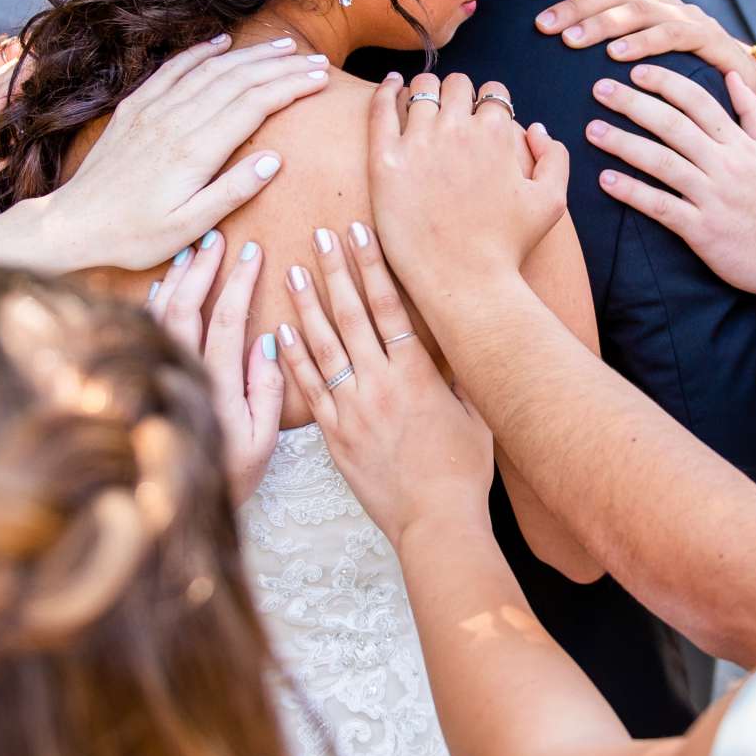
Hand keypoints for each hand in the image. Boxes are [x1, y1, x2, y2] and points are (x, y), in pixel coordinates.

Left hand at [38, 35, 331, 268]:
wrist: (74, 224)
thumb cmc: (133, 234)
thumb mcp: (187, 227)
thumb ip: (232, 192)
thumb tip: (275, 160)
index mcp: (194, 151)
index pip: (254, 105)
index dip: (291, 88)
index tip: (321, 79)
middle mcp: (175, 121)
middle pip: (238, 80)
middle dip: (281, 67)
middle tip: (317, 60)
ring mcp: (153, 110)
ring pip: (210, 70)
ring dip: (250, 55)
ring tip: (284, 47)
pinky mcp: (135, 108)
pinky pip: (173, 69)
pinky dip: (201, 52)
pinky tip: (221, 42)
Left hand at [148, 227, 281, 502]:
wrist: (171, 508)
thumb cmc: (229, 475)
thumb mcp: (263, 442)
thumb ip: (266, 391)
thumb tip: (268, 340)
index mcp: (215, 387)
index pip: (225, 319)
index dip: (239, 282)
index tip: (253, 253)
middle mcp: (180, 375)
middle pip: (186, 306)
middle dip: (204, 267)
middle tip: (219, 239)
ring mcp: (156, 376)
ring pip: (159, 314)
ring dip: (177, 278)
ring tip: (193, 251)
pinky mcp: (141, 378)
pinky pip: (142, 330)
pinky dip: (154, 301)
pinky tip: (164, 283)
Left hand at [276, 219, 493, 543]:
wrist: (435, 522)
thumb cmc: (464, 473)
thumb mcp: (476, 417)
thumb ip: (460, 378)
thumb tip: (455, 346)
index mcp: (418, 374)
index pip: (390, 306)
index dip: (373, 266)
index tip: (359, 233)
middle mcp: (380, 384)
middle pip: (352, 315)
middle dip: (336, 270)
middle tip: (319, 234)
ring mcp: (353, 409)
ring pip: (323, 345)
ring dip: (307, 304)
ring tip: (293, 269)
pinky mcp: (334, 436)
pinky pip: (308, 389)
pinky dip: (293, 358)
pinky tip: (279, 330)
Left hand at [366, 72, 568, 307]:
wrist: (465, 281)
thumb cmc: (508, 247)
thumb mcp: (552, 202)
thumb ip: (555, 157)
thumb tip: (537, 128)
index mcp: (496, 132)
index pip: (493, 92)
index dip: (490, 103)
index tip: (481, 119)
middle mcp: (457, 128)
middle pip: (457, 84)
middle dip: (459, 94)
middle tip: (452, 113)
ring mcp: (418, 141)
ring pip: (421, 90)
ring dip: (425, 93)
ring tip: (421, 106)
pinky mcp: (385, 160)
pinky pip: (381, 109)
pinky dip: (386, 90)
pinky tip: (391, 86)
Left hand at [531, 0, 755, 94]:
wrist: (752, 86)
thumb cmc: (691, 76)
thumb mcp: (649, 57)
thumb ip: (617, 46)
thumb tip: (567, 47)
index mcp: (648, 4)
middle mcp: (665, 4)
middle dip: (575, 6)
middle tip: (544, 25)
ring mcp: (688, 18)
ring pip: (638, 11)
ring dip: (601, 25)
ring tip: (571, 41)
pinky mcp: (708, 39)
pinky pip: (672, 36)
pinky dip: (643, 44)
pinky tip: (618, 56)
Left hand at [587, 65, 755, 303]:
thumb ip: (752, 112)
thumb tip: (731, 75)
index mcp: (741, 144)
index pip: (699, 101)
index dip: (665, 82)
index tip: (636, 70)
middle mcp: (726, 165)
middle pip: (673, 125)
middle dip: (634, 103)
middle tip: (599, 88)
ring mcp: (713, 197)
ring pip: (662, 162)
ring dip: (623, 143)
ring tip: (592, 130)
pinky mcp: (702, 229)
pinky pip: (661, 206)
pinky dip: (632, 192)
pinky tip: (605, 180)